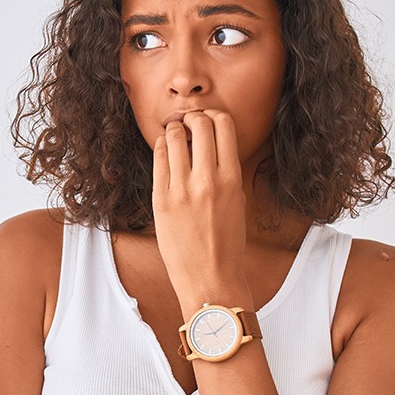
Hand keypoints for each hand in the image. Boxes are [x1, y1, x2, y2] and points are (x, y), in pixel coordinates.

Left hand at [152, 109, 249, 313]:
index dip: (214, 115)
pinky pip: (157, 158)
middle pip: (199, 124)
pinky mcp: (161, 199)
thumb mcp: (237, 202)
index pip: (224, 125)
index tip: (208, 118)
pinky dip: (160, 147)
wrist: (210, 279)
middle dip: (193, 117)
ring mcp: (181, 189)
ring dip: (174, 129)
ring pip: (173, 136)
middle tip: (189, 122)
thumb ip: (224, 171)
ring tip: (174, 134)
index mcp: (231, 179)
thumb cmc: (227, 244)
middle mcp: (207, 180)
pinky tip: (164, 151)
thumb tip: (208, 143)